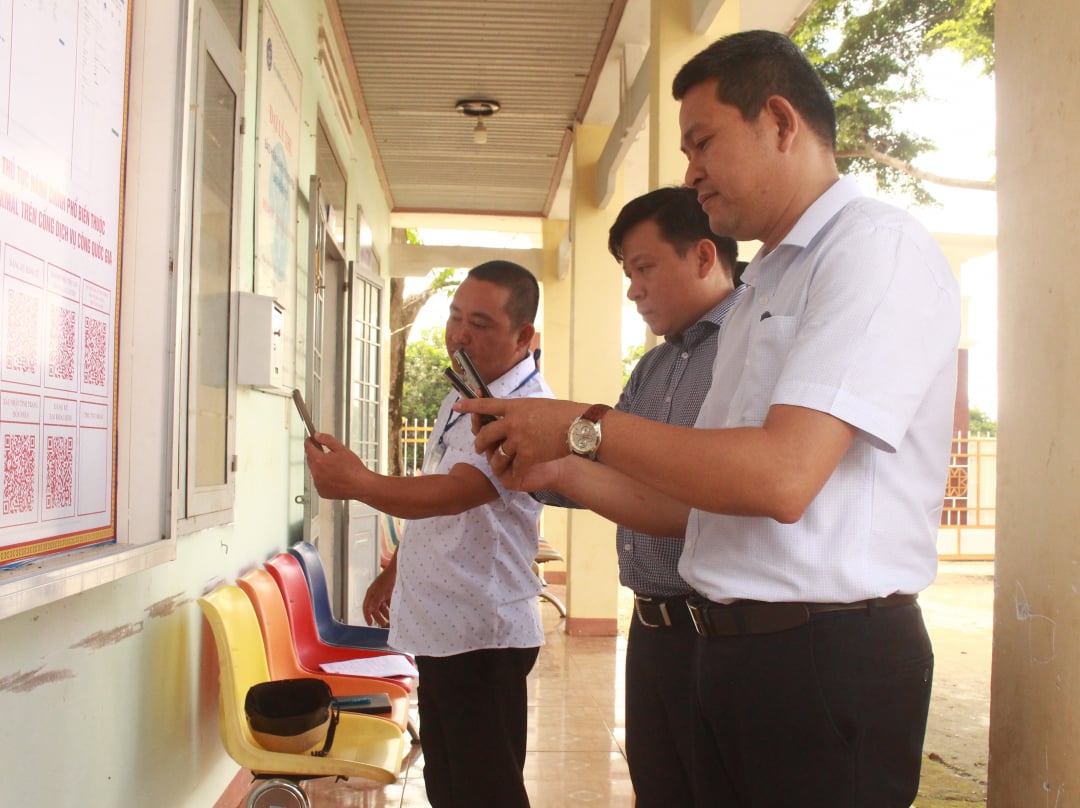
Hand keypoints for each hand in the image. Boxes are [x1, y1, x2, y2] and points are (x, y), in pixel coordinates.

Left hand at [304, 432, 370, 499]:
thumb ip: (327, 440)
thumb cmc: (354, 469)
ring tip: (335, 468)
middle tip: (328, 455)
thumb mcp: (341, 449)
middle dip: (316, 455)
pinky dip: (323, 479)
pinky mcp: (321, 492)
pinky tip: (334, 477)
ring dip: (320, 468)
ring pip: (314, 471)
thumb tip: (318, 436)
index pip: (308, 448)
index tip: (310, 440)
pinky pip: (318, 482)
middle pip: (310, 459)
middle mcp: (316, 473)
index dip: (309, 442)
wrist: (361, 485)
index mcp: (319, 460)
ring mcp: (318, 483)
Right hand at [363, 567, 394, 626]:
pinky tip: (395, 613)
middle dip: (378, 617)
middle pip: (374, 609)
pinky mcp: (390, 593)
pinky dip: (391, 608)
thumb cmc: (388, 577)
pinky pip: (389, 603)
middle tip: (383, 624)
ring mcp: (383, 593)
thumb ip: (375, 601)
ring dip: (385, 614)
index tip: (370, 624)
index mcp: (371, 593)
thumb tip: (370, 610)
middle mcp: (376, 594)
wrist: (399, 569)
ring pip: (382, 607)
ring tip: (390, 620)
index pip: (366, 607)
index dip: (367, 616)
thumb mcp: (381, 591)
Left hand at [452, 397, 589, 475]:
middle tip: (478, 447)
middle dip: (479, 442)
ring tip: (494, 462)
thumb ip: (520, 412)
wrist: (579, 426)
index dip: (470, 406)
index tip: (457, 406)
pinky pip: (514, 467)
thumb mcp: (537, 405)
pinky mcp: (528, 455)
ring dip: (494, 460)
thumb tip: (509, 417)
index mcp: (514, 406)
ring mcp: (519, 439)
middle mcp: (512, 422)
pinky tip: (514, 474)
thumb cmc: (563, 413)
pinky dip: (514, 472)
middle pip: (486, 433)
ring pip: (498, 453)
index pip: (485, 405)